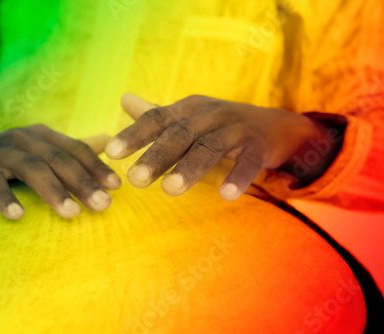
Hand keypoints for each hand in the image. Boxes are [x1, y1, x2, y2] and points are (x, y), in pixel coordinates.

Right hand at [0, 121, 120, 219]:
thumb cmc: (11, 158)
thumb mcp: (41, 149)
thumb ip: (71, 148)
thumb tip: (108, 141)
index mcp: (44, 135)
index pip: (76, 149)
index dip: (97, 166)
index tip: (117, 187)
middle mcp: (26, 138)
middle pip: (59, 159)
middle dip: (83, 182)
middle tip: (103, 204)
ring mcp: (2, 152)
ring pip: (32, 169)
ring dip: (54, 191)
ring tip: (72, 213)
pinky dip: (5, 198)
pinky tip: (18, 215)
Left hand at [105, 94, 334, 200]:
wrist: (273, 126)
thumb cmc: (220, 125)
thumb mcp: (188, 117)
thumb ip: (156, 114)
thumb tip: (123, 99)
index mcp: (189, 109)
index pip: (157, 119)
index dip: (134, 134)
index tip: (110, 152)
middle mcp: (210, 114)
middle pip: (180, 134)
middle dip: (157, 156)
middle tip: (135, 179)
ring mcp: (236, 129)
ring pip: (209, 147)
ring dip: (189, 168)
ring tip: (169, 189)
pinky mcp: (258, 146)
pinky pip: (248, 162)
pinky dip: (237, 177)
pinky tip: (225, 195)